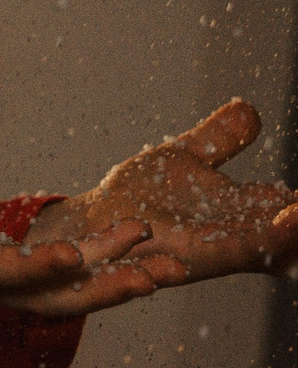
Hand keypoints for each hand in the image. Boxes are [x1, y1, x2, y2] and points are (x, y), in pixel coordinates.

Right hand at [0, 149, 178, 317]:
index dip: (32, 267)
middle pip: (48, 300)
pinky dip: (101, 271)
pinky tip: (140, 250)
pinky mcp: (2, 275)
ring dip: (115, 284)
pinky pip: (61, 282)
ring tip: (169, 266)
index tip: (71, 254)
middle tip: (155, 275)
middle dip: (101, 290)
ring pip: (64, 296)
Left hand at [25, 99, 297, 281]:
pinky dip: (253, 243)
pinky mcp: (180, 259)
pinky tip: (277, 223)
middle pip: (294, 235)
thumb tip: (249, 109)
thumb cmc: (140, 198)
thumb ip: (219, 140)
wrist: (90, 226)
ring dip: (290, 235)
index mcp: (249, 212)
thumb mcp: (184, 160)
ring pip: (266, 247)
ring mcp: (214, 251)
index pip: (297, 208)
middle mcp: (240, 236)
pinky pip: (219, 256)